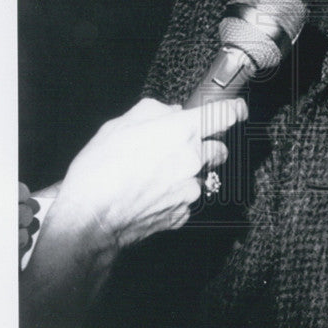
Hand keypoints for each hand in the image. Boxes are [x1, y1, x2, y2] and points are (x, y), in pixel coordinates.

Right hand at [20, 96, 247, 327]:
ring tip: (155, 176)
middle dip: (208, 146)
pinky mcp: (183, 213)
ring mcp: (190, 189)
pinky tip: (151, 194)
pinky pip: (188, 200)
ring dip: (188, 174)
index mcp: (181, 131)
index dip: (234, 110)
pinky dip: (176, 195)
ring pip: (202, 176)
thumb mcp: (119, 125)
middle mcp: (193, 160)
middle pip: (220, 149)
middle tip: (182, 147)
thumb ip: (153, 112)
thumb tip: (172, 112)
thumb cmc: (100, 168)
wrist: (90, 216)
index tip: (236, 110)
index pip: (225, 115)